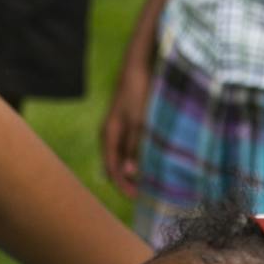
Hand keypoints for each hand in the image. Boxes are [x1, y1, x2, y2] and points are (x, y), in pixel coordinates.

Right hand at [100, 52, 152, 199]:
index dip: (124, 186)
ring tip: (153, 180)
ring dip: (137, 170)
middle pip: (117, 166)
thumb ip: (134, 147)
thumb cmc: (139, 92)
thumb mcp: (140, 123)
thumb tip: (129, 174)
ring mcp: (119, 128)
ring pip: (125, 157)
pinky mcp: (129, 123)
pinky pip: (131, 148)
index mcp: (109, 135)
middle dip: (130, 181)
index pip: (112, 169)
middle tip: (148, 193)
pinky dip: (140, 158)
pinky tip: (153, 161)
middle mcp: (111, 133)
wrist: (139, 65)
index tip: (139, 198)